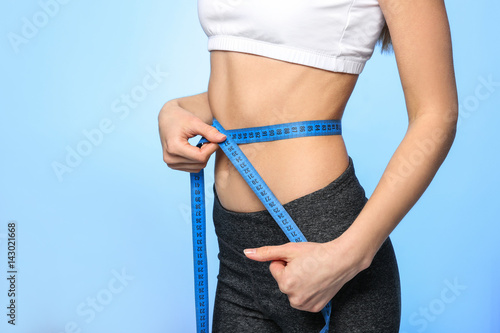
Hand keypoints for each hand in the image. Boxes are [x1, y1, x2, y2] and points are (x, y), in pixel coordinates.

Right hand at [158, 100, 225, 172]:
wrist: (167, 118)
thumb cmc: (179, 118)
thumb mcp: (195, 122)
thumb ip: (209, 131)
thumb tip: (223, 139)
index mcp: (174, 147)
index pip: (201, 156)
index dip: (212, 148)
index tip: (216, 138)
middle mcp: (170, 159)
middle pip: (200, 163)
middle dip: (208, 151)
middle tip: (208, 138)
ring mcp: (171, 164)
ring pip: (198, 167)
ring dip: (204, 156)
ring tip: (201, 142)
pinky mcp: (174, 165)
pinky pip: (193, 168)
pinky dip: (198, 159)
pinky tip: (196, 148)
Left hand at [243, 237, 370, 312]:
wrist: (341, 260)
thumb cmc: (316, 253)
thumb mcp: (288, 249)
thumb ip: (266, 253)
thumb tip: (246, 252)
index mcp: (285, 283)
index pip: (275, 268)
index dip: (286, 260)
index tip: (299, 259)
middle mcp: (293, 298)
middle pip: (283, 281)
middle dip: (291, 272)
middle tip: (306, 265)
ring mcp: (305, 305)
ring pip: (292, 290)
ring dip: (298, 281)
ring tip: (312, 273)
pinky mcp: (314, 308)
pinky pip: (303, 298)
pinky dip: (308, 290)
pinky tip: (316, 282)